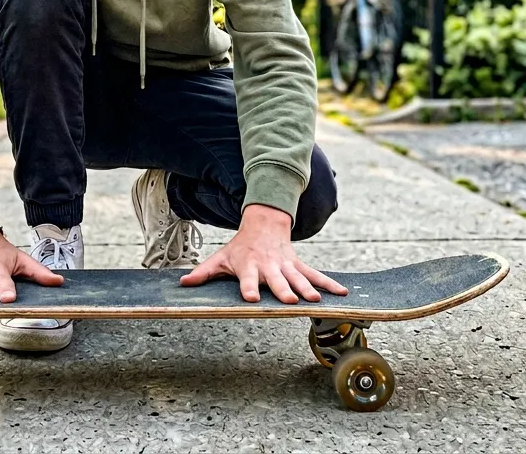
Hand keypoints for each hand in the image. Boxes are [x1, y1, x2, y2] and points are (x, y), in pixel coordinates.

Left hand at [180, 204, 346, 303]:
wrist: (264, 223)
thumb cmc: (240, 247)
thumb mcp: (221, 258)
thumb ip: (204, 272)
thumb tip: (183, 283)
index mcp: (249, 266)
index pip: (248, 279)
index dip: (249, 288)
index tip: (253, 299)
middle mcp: (269, 267)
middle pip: (277, 280)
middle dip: (284, 290)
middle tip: (290, 301)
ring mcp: (286, 265)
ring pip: (299, 278)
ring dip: (308, 289)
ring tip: (315, 300)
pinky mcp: (299, 265)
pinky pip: (316, 275)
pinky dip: (329, 283)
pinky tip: (342, 293)